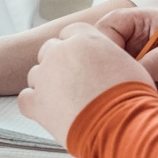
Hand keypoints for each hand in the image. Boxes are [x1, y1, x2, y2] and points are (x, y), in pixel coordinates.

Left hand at [18, 23, 155, 146]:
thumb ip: (108, 56)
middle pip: (50, 50)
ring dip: (48, 84)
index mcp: (84, 37)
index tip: (81, 60)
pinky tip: (51, 112)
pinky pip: (26, 98)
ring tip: (66, 101)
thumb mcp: (128, 63)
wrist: (121, 124)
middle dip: (59, 64)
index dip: (75, 47)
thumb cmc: (131, 97)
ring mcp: (45, 76)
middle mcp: (61, 51)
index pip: (70, 33)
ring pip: (37, 74)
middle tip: (74, 82)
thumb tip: (108, 64)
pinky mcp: (36, 102)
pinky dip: (36, 105)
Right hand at [94, 8, 157, 100]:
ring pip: (112, 72)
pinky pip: (124, 88)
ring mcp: (135, 61)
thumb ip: (157, 60)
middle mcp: (132, 41)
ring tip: (127, 97)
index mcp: (139, 21)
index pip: (108, 27)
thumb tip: (132, 75)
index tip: (112, 65)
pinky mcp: (140, 80)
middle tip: (117, 86)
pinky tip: (132, 104)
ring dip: (115, 85)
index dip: (104, 44)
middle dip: (105, 68)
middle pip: (103, 51)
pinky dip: (124, 97)